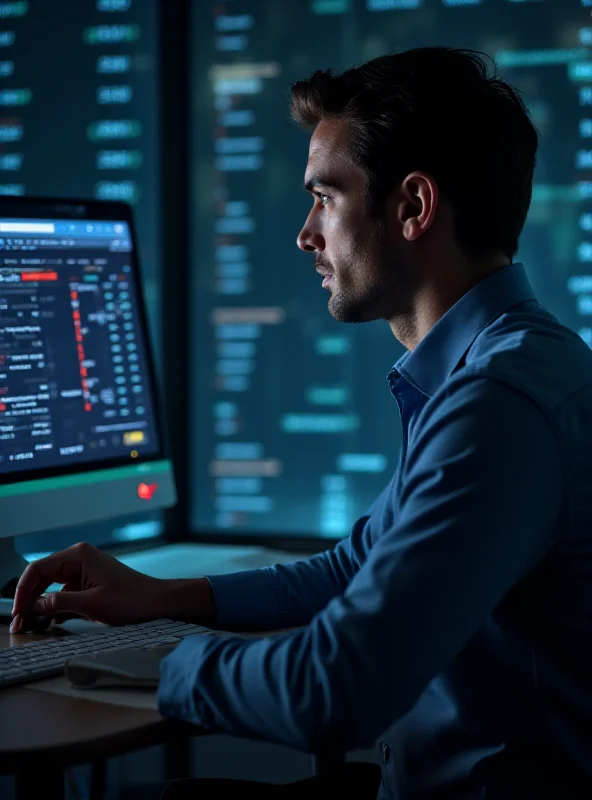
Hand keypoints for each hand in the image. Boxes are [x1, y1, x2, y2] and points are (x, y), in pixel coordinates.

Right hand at [10, 542, 165, 632]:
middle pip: (43, 577)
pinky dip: (56, 605)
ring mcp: (85, 569)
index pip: (38, 569)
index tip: (18, 612)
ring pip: (53, 585)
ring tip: (32, 625)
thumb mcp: (90, 604)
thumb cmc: (130, 600)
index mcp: (78, 555)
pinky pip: (66, 592)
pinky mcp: (90, 582)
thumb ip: (58, 603)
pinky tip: (50, 622)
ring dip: (42, 604)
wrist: (157, 602)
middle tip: (21, 623)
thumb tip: (34, 606)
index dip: (24, 591)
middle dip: (30, 599)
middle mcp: (79, 558)